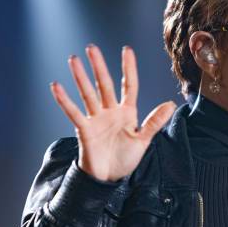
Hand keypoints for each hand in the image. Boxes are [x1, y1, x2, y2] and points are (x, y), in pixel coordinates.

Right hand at [49, 44, 175, 181]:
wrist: (109, 179)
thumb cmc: (125, 159)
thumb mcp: (143, 141)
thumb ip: (154, 122)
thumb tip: (171, 104)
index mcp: (127, 112)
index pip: (128, 85)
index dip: (128, 68)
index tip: (126, 50)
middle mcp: (110, 112)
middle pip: (104, 85)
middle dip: (99, 66)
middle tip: (91, 47)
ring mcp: (96, 119)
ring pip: (88, 94)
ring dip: (80, 77)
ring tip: (73, 59)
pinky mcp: (84, 130)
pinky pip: (73, 112)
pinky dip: (64, 100)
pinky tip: (56, 86)